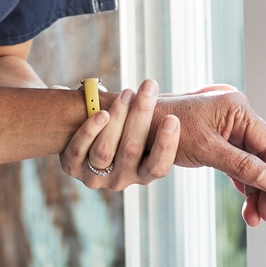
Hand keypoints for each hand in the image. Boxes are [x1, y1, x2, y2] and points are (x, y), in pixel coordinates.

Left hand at [60, 79, 180, 188]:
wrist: (83, 131)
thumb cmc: (125, 129)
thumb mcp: (145, 131)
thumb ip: (159, 121)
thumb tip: (193, 100)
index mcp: (144, 174)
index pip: (158, 167)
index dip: (165, 145)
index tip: (172, 118)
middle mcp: (121, 180)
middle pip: (131, 151)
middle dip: (141, 115)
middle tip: (149, 87)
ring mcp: (95, 176)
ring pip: (105, 150)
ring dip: (117, 117)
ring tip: (127, 93)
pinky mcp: (72, 167)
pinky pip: (79, 150)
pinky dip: (90, 130)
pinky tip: (101, 113)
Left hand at [160, 84, 265, 226]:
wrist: (137, 124)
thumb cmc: (166, 128)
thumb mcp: (206, 149)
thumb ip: (240, 165)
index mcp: (238, 110)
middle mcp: (238, 117)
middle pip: (263, 157)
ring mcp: (229, 129)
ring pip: (251, 163)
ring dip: (255, 191)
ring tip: (257, 219)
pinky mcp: (219, 141)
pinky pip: (238, 163)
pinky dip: (242, 183)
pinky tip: (247, 205)